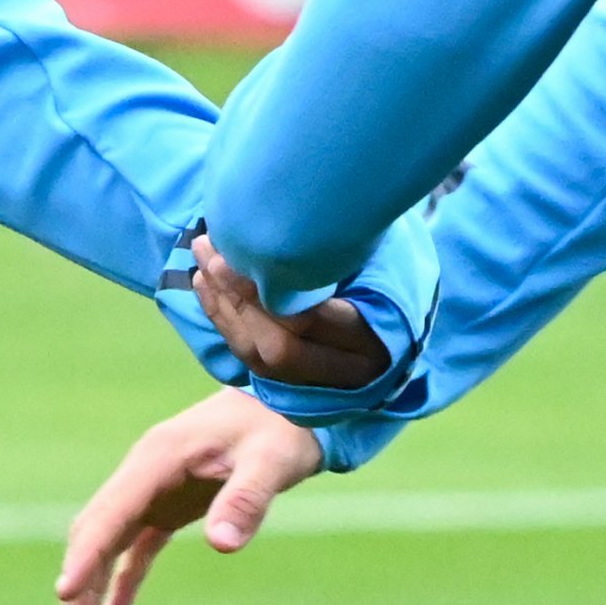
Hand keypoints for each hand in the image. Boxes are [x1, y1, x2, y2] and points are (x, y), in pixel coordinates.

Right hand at [54, 389, 323, 604]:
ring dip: (94, 581)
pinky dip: (124, 574)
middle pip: (99, 529)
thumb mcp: (274, 460)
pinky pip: (139, 543)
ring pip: (110, 539)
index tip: (65, 592)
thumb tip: (224, 546)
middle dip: (81, 578)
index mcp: (160, 456)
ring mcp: (156, 488)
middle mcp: (147, 472)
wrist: (298, 400)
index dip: (88, 553)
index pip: (112, 510)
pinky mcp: (172, 502)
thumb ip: (247, 498)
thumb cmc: (286, 425)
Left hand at [190, 232, 389, 391]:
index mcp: (378, 341)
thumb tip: (308, 220)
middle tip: (211, 252)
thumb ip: (355, 253)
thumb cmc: (402, 278)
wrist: (402, 331)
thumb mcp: (392, 262)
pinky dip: (223, 319)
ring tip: (203, 260)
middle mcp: (347, 371)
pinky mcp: (291, 385)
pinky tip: (207, 285)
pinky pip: (247, 356)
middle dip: (238, 300)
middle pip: (278, 346)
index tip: (238, 251)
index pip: (310, 322)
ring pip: (256, 356)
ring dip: (222, 307)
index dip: (267, 291)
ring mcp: (317, 384)